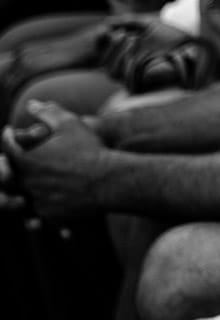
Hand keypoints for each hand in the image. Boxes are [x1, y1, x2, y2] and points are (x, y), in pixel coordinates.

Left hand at [1, 99, 111, 220]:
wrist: (110, 182)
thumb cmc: (90, 150)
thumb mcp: (71, 124)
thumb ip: (48, 113)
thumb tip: (32, 104)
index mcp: (27, 159)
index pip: (7, 146)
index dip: (8, 137)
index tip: (10, 133)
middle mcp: (26, 182)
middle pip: (6, 175)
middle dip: (8, 166)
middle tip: (15, 160)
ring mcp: (36, 200)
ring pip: (18, 196)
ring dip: (20, 189)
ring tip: (30, 182)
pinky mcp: (48, 215)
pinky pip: (35, 213)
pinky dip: (36, 206)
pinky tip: (44, 200)